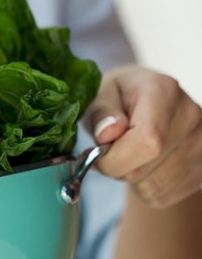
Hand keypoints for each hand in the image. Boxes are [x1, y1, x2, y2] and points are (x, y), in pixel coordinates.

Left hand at [84, 65, 201, 207]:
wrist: (147, 104)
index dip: (115, 157)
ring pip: (152, 187)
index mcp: (163, 91)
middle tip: (111, 148)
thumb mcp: (99, 94)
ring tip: (130, 152)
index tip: (96, 153)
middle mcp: (192, 116)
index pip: (147, 141)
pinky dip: (144, 187)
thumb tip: (106, 134)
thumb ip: (101, 113)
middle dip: (116, 166)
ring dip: (130, 177)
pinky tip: (146, 162)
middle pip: (145, 169)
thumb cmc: (118, 98)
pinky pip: (161, 196)